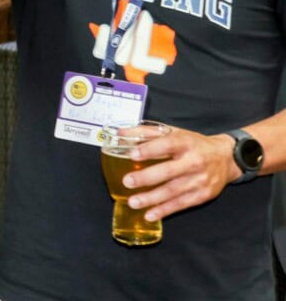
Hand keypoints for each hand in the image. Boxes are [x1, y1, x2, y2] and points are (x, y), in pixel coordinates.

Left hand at [122, 126, 238, 221]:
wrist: (226, 158)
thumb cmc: (194, 144)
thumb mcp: (174, 132)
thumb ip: (146, 133)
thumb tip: (120, 134)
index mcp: (186, 142)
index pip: (167, 145)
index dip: (150, 150)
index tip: (132, 154)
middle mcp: (194, 161)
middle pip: (169, 171)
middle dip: (147, 178)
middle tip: (127, 181)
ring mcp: (199, 180)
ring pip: (173, 191)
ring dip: (152, 198)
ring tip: (133, 202)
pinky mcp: (202, 195)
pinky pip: (181, 204)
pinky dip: (164, 210)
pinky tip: (150, 214)